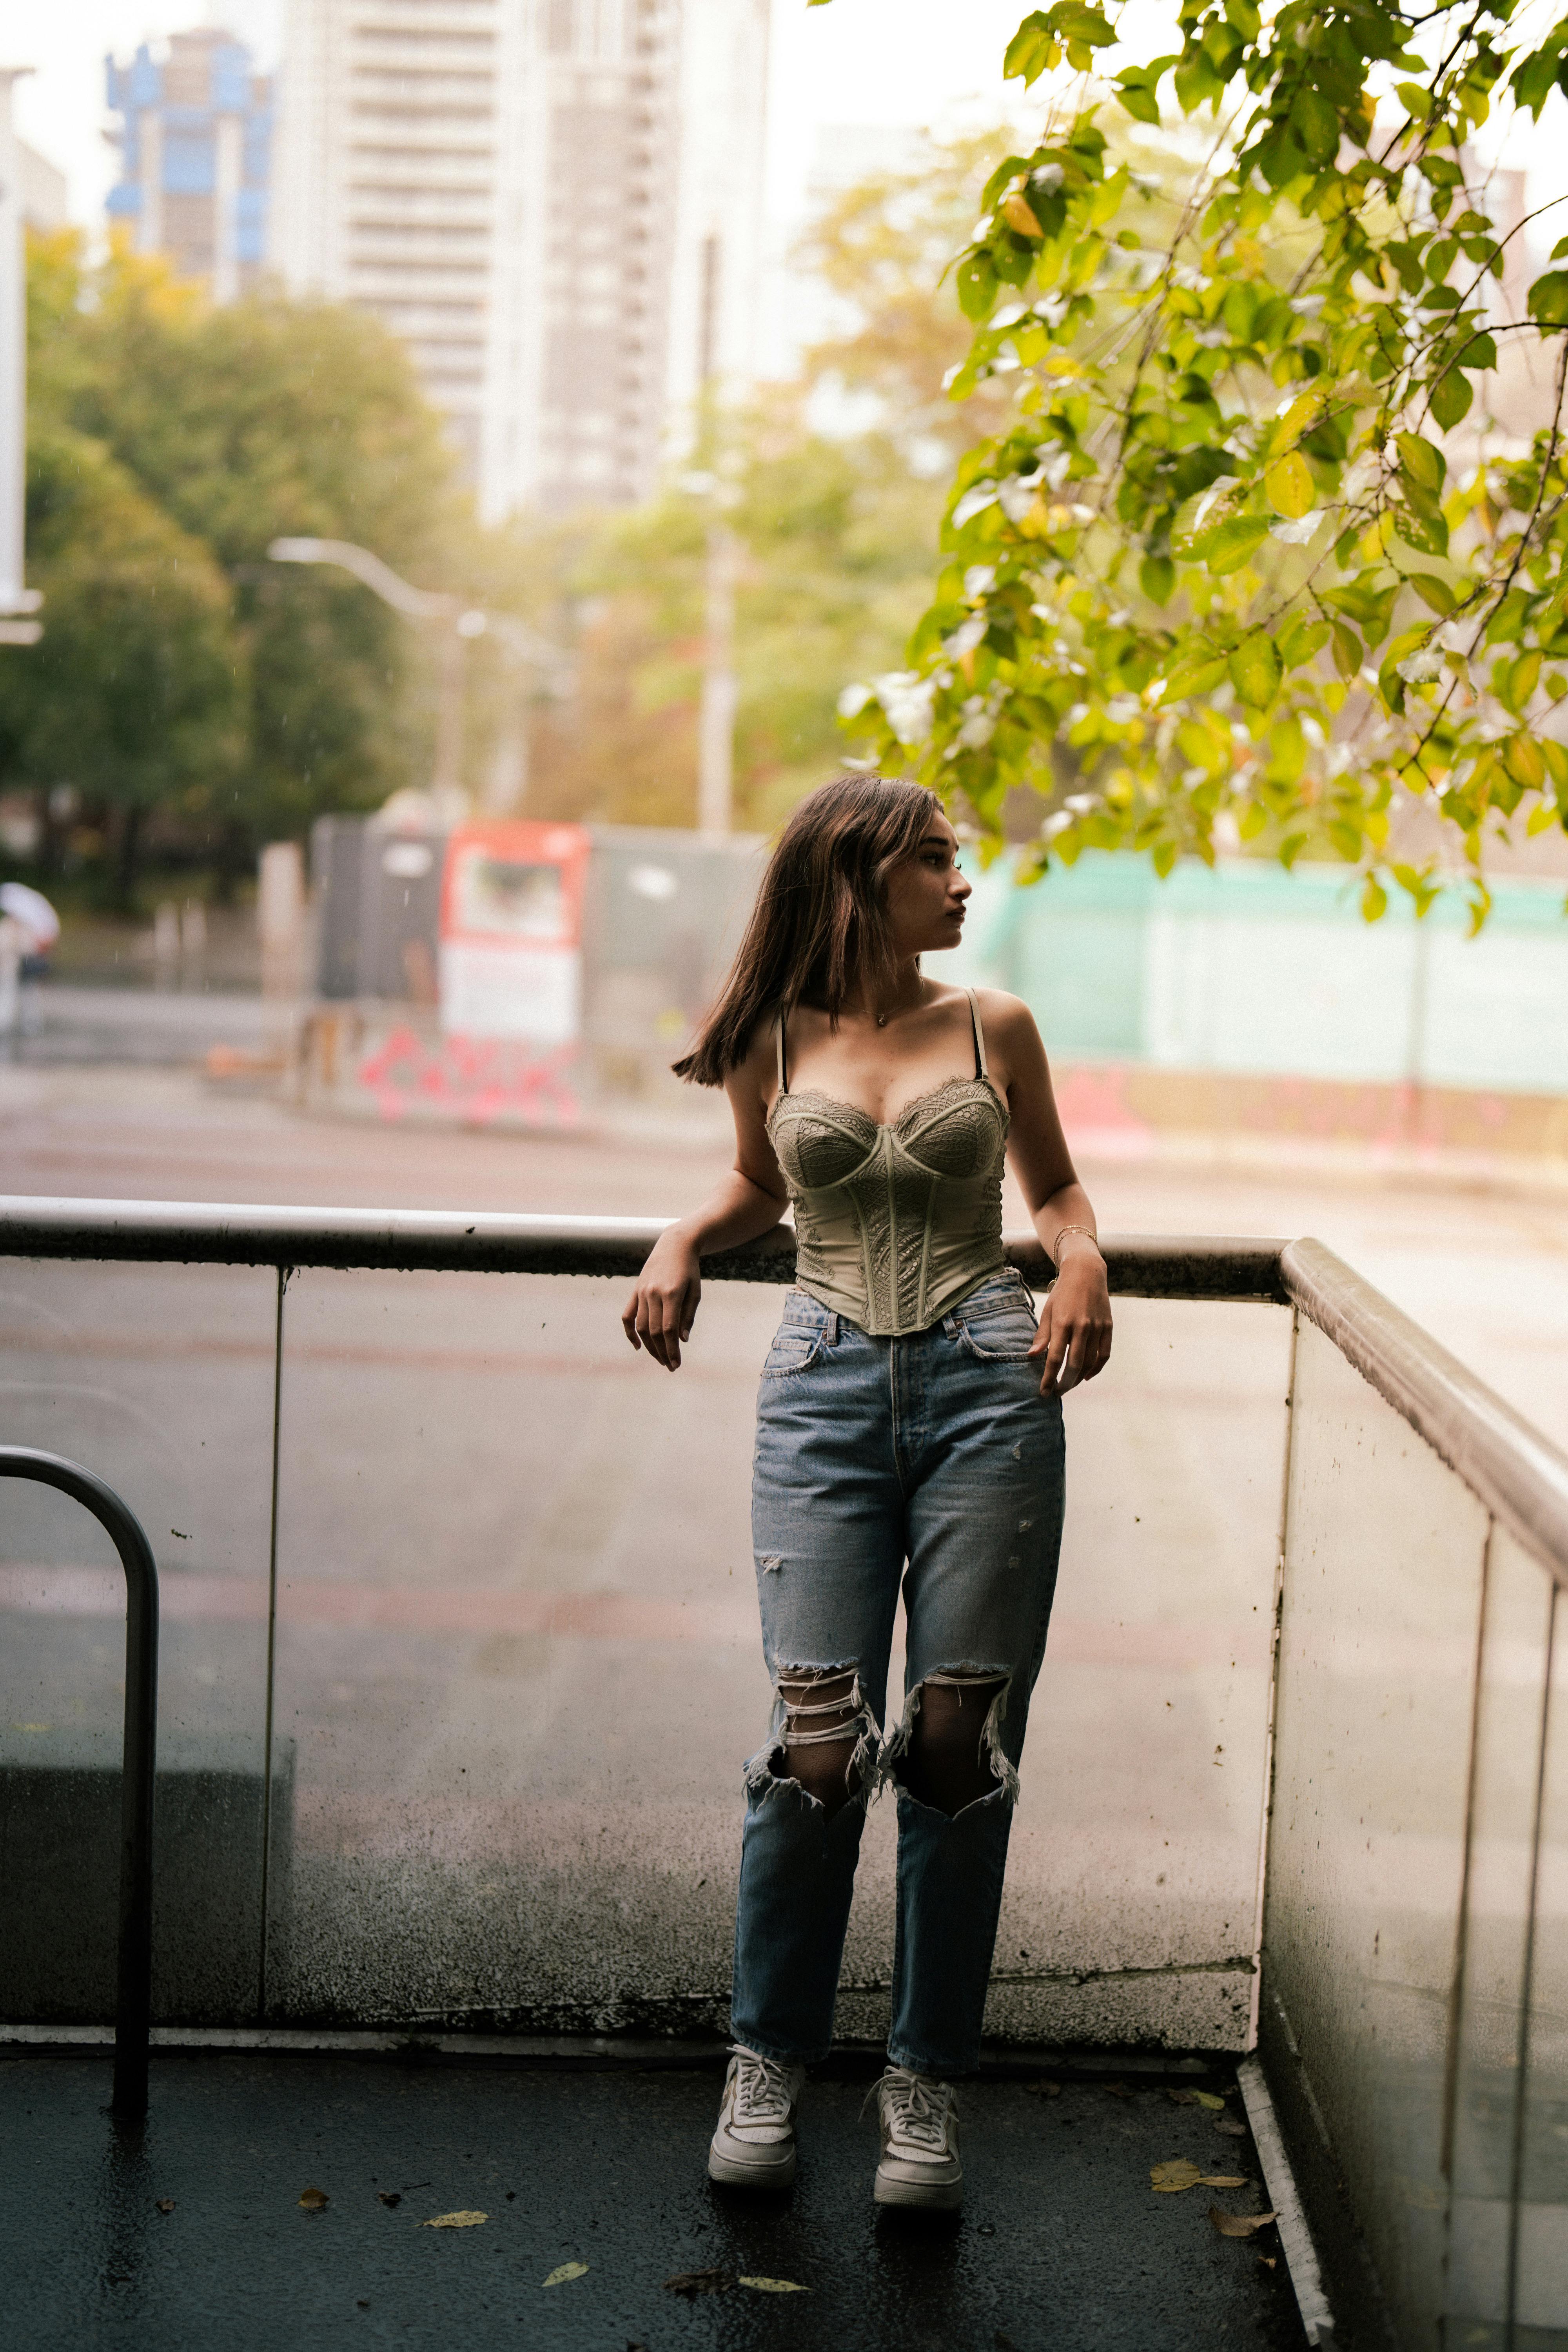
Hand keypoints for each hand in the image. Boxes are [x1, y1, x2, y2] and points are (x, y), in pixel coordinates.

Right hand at [621, 1230, 701, 1370]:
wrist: (675, 1245)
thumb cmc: (689, 1270)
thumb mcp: (696, 1291)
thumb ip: (688, 1316)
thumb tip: (682, 1340)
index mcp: (672, 1293)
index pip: (668, 1329)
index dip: (672, 1349)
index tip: (676, 1364)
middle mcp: (653, 1293)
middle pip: (654, 1331)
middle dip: (662, 1352)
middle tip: (670, 1366)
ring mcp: (642, 1292)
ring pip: (640, 1326)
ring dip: (649, 1346)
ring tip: (660, 1358)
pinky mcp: (635, 1291)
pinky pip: (627, 1315)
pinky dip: (630, 1332)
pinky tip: (638, 1346)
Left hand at [1027, 1241, 1112, 1394]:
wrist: (1086, 1273)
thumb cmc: (1062, 1293)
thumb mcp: (1048, 1311)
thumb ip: (1042, 1335)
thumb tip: (1031, 1356)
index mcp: (1062, 1322)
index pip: (1055, 1358)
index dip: (1049, 1378)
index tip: (1044, 1392)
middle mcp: (1082, 1326)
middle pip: (1074, 1365)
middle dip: (1064, 1383)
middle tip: (1057, 1393)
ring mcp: (1097, 1327)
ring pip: (1090, 1362)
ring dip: (1079, 1378)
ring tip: (1069, 1385)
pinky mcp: (1108, 1327)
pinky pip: (1103, 1355)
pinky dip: (1095, 1368)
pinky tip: (1086, 1376)